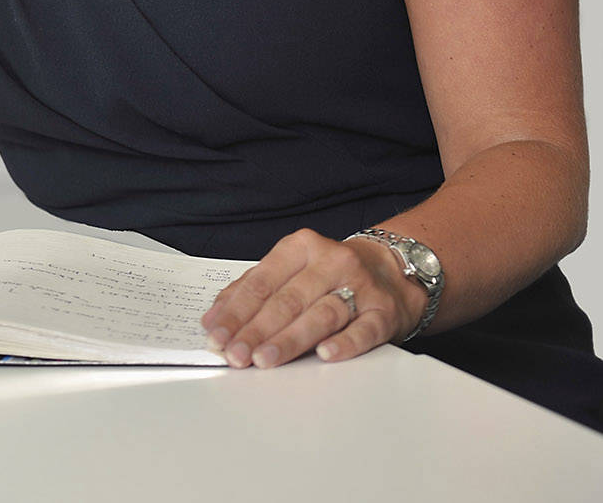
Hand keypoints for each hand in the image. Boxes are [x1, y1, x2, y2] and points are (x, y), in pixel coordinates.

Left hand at [199, 227, 427, 367]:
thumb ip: (254, 289)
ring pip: (321, 313)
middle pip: (288, 299)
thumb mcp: (292, 269)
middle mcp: (331, 261)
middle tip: (236, 354)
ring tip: (264, 359)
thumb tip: (215, 317)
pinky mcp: (383, 312)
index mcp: (301, 247)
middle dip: (257, 329)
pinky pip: (363, 329)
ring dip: (290, 339)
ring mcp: (359, 286)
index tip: (216, 334)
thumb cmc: (329, 274)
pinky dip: (344, 343)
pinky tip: (325, 355)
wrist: (391, 270)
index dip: (237, 310)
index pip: (262, 280)